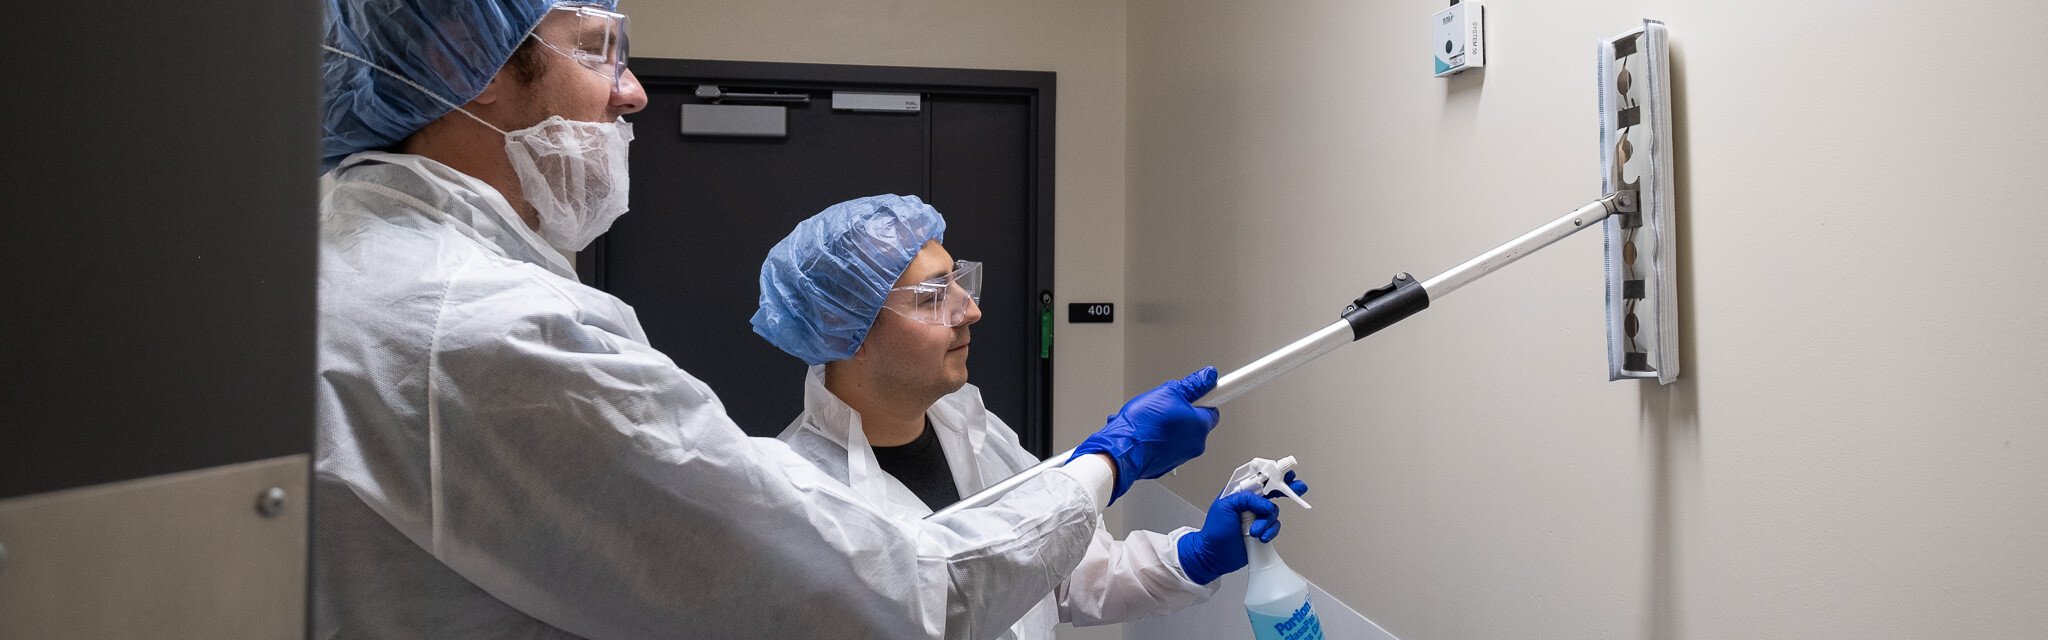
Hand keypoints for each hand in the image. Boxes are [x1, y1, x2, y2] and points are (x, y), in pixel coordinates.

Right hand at [1069, 367, 1220, 502]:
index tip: (1200, 392)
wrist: (1122, 451)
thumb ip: (1192, 385)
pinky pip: (1166, 447)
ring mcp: (1181, 457)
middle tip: (1165, 405)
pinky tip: (1145, 432)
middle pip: (1194, 422)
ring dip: (1168, 426)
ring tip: (1150, 420)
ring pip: (1178, 435)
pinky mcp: (1165, 465)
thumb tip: (1207, 376)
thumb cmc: (1143, 425)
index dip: (1204, 398)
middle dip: (1181, 413)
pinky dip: (1158, 440)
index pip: (1213, 409)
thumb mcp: (1168, 392)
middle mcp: (1195, 444)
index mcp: (1200, 425)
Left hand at [1175, 471, 1309, 584]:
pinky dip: (1270, 532)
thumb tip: (1267, 504)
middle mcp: (1251, 503)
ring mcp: (1257, 517)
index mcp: (1240, 492)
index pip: (1259, 478)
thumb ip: (1246, 498)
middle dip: (1287, 489)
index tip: (1286, 474)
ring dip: (1267, 522)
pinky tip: (1261, 538)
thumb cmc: (1214, 529)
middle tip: (1299, 487)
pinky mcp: (1263, 531)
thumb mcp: (1225, 506)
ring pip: (1274, 512)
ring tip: (1254, 531)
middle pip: (1274, 492)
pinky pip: (1275, 527)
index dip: (1273, 474)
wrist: (1214, 555)